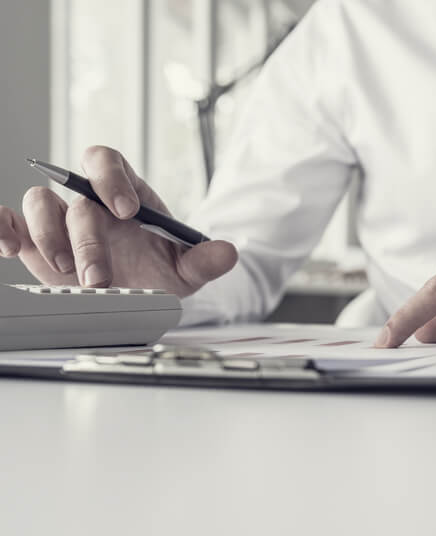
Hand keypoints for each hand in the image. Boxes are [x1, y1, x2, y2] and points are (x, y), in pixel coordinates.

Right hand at [0, 146, 236, 295]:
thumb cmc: (158, 269)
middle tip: (100, 276)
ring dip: (48, 237)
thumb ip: (204, 259)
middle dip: (87, 237)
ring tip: (67, 271)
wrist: (138, 292)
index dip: (111, 178)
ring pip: (37, 202)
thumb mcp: (185, 267)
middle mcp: (87, 198)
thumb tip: (229, 253)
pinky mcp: (33, 239)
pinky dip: (2, 228)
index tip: (127, 211)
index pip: (107, 160)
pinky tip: (7, 246)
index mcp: (123, 190)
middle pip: (74, 194)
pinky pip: (9, 222)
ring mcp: (58, 217)